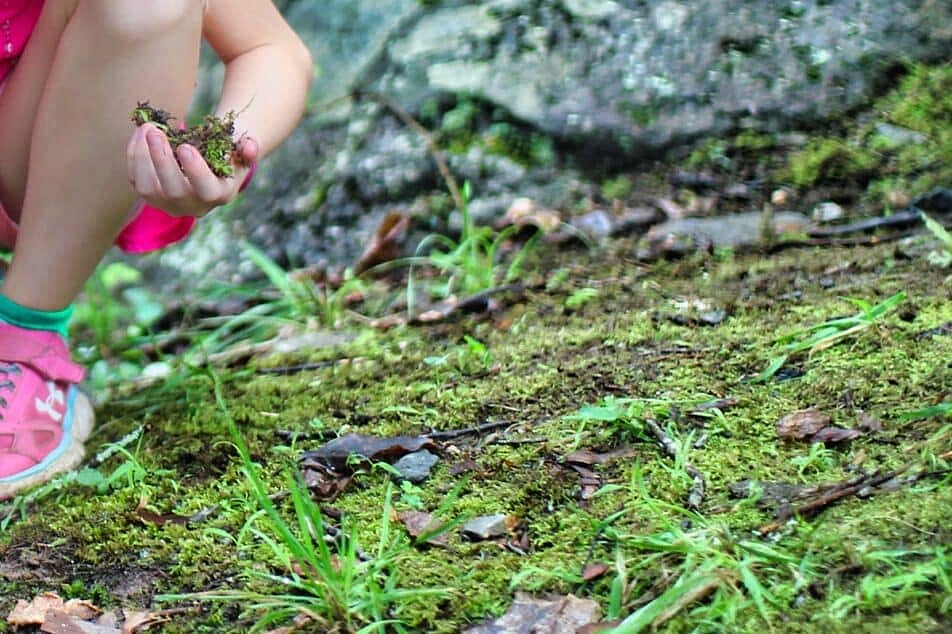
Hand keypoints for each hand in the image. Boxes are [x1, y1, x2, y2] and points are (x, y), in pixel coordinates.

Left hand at [126, 123, 258, 216]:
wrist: (211, 166)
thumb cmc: (228, 155)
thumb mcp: (242, 151)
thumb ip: (249, 148)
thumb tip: (249, 145)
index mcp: (218, 195)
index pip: (206, 191)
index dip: (195, 171)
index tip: (185, 146)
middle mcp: (193, 205)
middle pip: (174, 191)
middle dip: (161, 160)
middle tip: (155, 131)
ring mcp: (168, 203)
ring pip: (147, 189)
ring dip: (142, 157)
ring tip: (146, 128)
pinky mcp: (150, 195)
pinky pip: (135, 179)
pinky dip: (134, 155)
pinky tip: (139, 133)